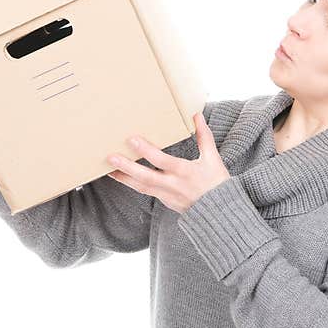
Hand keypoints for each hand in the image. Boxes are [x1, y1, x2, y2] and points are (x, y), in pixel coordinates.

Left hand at [106, 110, 230, 213]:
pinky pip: (144, 191)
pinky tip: (120, 177)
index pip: (162, 161)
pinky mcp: (164, 200)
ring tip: (108, 169)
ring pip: (141, 187)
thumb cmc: (217, 183)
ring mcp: (167, 195)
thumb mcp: (213, 158)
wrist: (219, 211)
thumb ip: (204, 136)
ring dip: (123, 178)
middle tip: (111, 157)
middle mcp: (174, 185)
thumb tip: (196, 115)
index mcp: (185, 172)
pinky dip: (132, 184)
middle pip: (146, 177)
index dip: (147, 151)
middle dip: (127, 167)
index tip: (132, 140)